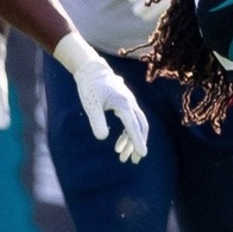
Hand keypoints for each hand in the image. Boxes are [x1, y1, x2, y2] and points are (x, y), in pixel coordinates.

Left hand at [53, 33, 148, 163]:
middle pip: (141, 127)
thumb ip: (97, 121)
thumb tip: (102, 138)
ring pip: (136, 125)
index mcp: (123, 103)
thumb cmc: (90, 87)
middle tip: (135, 160)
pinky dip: (127, 134)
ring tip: (123, 156)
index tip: (142, 154)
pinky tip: (119, 144)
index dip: (138, 141)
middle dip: (138, 144)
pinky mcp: (126, 105)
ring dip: (131, 141)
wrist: (92, 71)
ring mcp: (130, 104)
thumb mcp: (91, 105)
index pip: (133, 126)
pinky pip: (131, 122)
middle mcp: (130, 104)